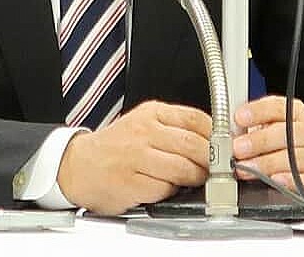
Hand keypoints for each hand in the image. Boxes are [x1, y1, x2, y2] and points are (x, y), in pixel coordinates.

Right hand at [56, 100, 212, 214]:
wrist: (79, 165)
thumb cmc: (116, 146)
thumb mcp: (144, 123)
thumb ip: (175, 127)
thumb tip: (213, 139)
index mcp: (151, 113)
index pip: (196, 119)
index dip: (217, 135)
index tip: (225, 147)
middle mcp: (144, 132)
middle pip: (194, 145)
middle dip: (211, 161)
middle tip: (216, 169)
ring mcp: (136, 157)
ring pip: (184, 169)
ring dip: (195, 179)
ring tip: (192, 179)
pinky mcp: (131, 182)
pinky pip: (165, 189)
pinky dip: (171, 191)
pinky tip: (165, 186)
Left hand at [232, 95, 303, 200]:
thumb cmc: (289, 143)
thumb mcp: (274, 125)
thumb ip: (254, 124)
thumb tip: (227, 129)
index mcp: (294, 113)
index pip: (276, 107)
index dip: (257, 111)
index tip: (239, 118)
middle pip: (284, 133)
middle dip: (258, 141)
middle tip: (238, 148)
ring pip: (291, 158)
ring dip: (265, 163)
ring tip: (245, 168)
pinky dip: (288, 180)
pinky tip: (274, 180)